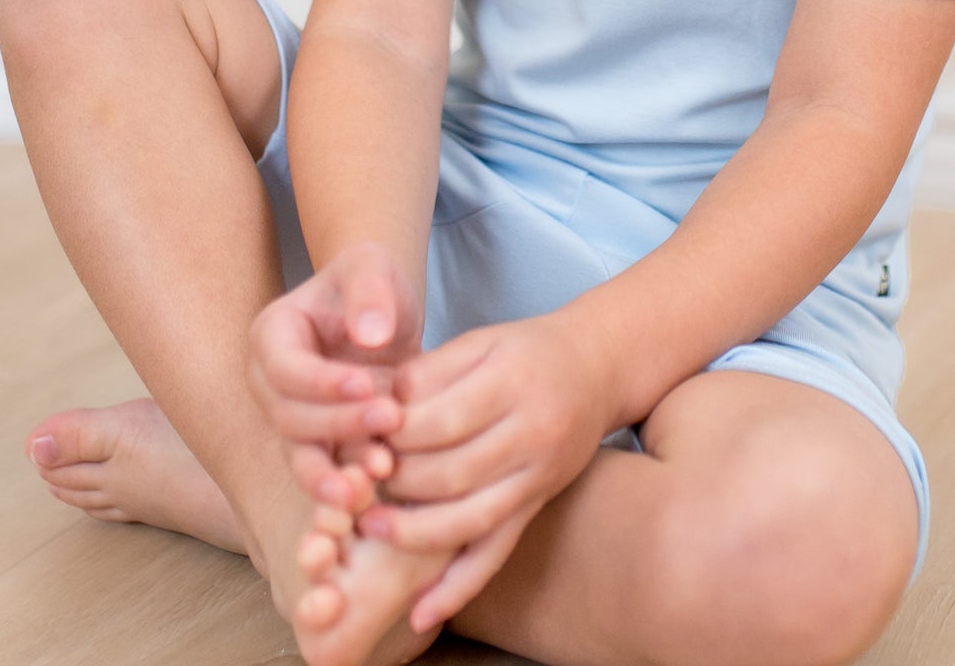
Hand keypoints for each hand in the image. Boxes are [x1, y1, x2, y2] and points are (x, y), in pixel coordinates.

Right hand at [247, 239, 422, 512]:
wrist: (384, 317)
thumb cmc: (372, 283)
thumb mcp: (373, 266)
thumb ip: (369, 290)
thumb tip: (369, 336)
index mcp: (271, 336)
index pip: (285, 368)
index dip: (322, 382)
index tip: (368, 384)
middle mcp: (271, 385)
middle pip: (290, 416)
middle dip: (339, 423)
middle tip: (391, 418)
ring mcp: (292, 420)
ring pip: (302, 455)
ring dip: (335, 473)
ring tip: (375, 477)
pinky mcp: (320, 448)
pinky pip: (326, 475)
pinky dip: (347, 486)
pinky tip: (376, 492)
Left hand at [355, 307, 618, 630]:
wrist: (596, 366)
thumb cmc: (527, 350)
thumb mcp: (481, 341)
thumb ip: (431, 370)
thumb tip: (376, 407)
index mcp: (511, 382)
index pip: (442, 419)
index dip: (395, 433)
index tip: (362, 432)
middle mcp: (531, 432)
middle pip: (452, 471)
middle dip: (397, 479)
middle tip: (357, 476)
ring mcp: (537, 476)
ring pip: (471, 519)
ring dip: (415, 532)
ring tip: (371, 526)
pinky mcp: (537, 504)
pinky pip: (497, 552)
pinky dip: (459, 587)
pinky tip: (422, 613)